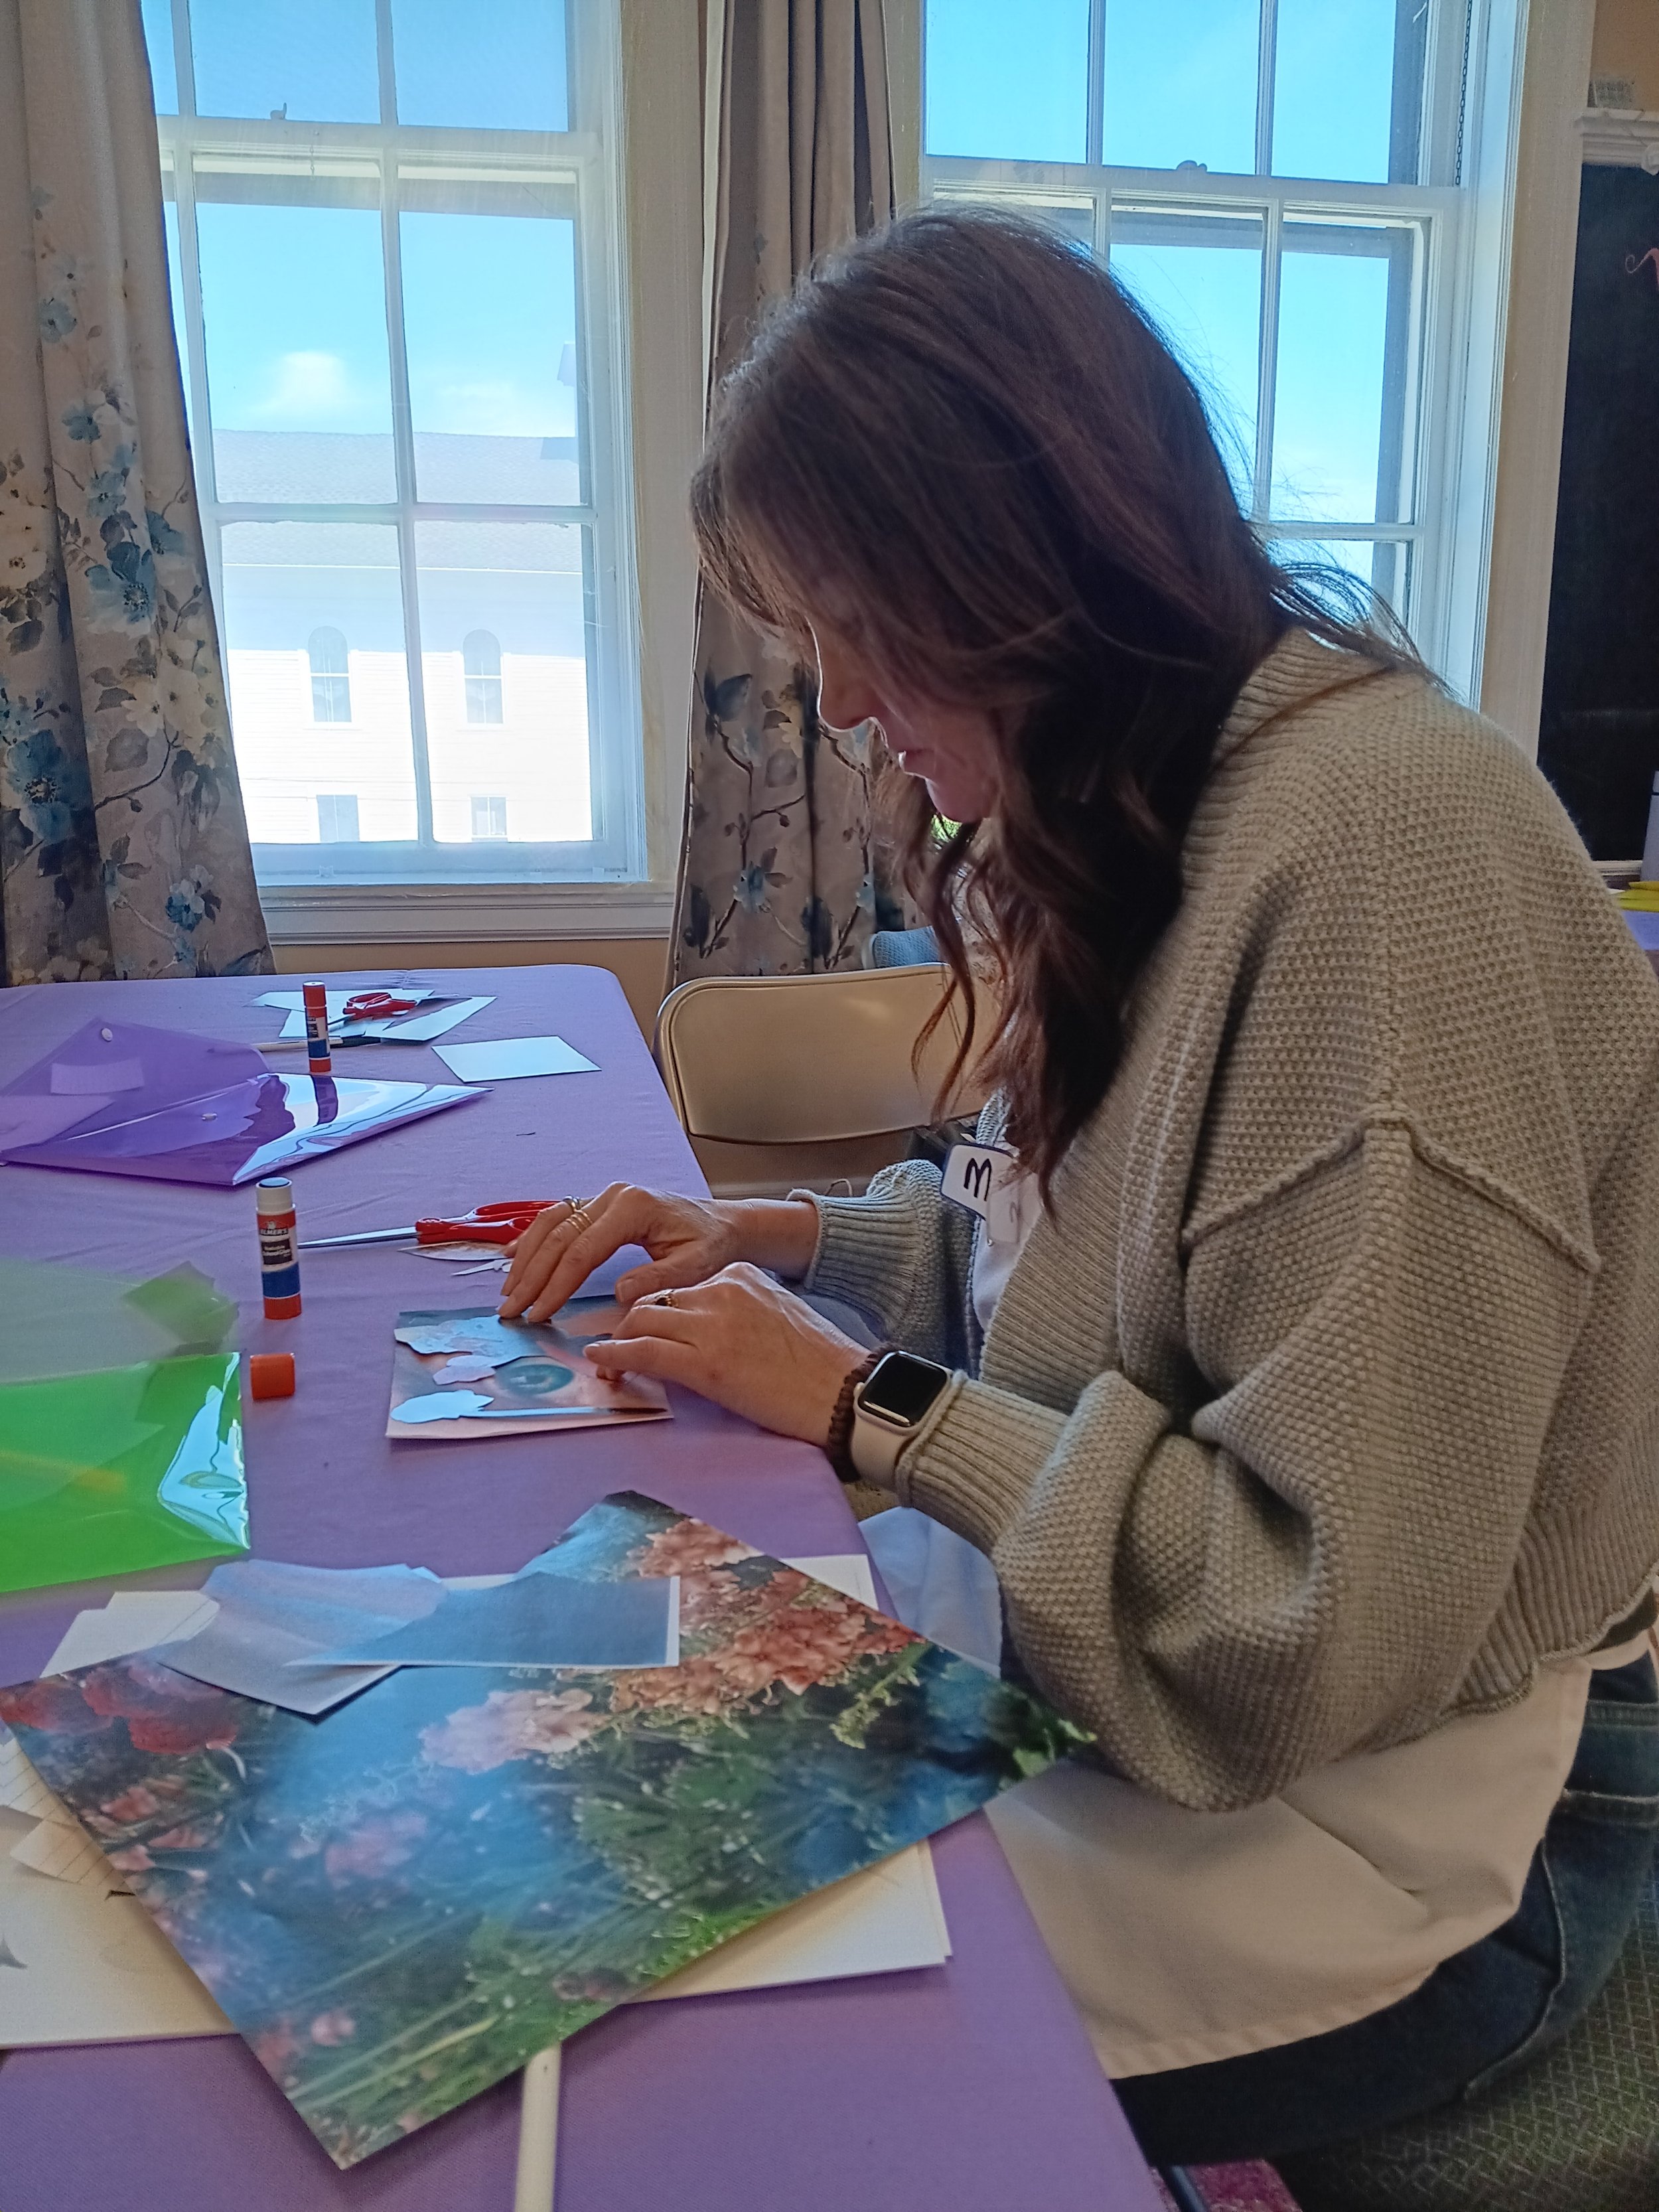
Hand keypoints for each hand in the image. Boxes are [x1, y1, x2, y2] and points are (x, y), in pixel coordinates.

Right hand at [498, 1185, 817, 1324]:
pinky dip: (531, 1238)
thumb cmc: (711, 1245)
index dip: (556, 1285)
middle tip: (511, 1311)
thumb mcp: (695, 1267)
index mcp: (632, 1208)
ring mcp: (602, 1198)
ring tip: (508, 1291)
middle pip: (558, 1238)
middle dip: (531, 1277)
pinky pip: (556, 1218)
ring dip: (525, 1258)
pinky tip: (511, 1256)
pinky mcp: (598, 1206)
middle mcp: (611, 1197)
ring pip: (550, 1224)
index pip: (582, 1251)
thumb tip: (619, 1295)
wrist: (722, 1224)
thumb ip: (657, 1280)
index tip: (538, 1314)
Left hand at [586, 1263, 865, 1444]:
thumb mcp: (774, 1315)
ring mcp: (712, 1325)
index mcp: (742, 1275)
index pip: (681, 1287)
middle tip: (616, 1345)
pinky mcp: (705, 1362)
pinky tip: (602, 1361)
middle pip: (655, 1300)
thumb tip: (698, 1333)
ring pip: (642, 1320)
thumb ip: (736, 1312)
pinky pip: (643, 1350)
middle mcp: (722, 1290)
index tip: (647, 1330)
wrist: (843, 1392)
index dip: (659, 1312)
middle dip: (630, 1323)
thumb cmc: (819, 1365)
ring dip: (618, 1340)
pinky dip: (615, 1355)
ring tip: (608, 1363)